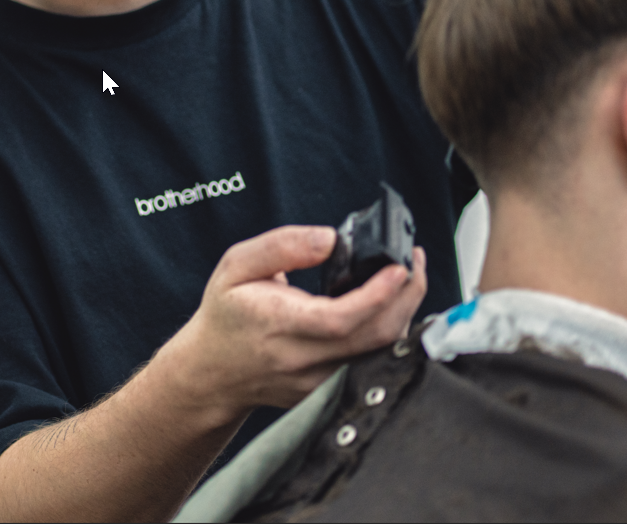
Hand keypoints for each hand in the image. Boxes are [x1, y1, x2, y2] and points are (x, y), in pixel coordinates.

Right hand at [153, 225, 426, 423]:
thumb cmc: (225, 315)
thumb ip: (282, 246)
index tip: (399, 266)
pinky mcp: (328, 389)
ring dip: (403, 314)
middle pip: (374, 336)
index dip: (378, 294)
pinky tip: (387, 306)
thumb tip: (329, 238)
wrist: (212, 372)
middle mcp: (303, 359)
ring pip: (380, 352)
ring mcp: (319, 381)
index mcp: (280, 324)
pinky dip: (387, 331)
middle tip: (413, 262)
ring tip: (405, 278)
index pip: (341, 318)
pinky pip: (370, 361)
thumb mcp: (237, 266)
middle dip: (407, 297)